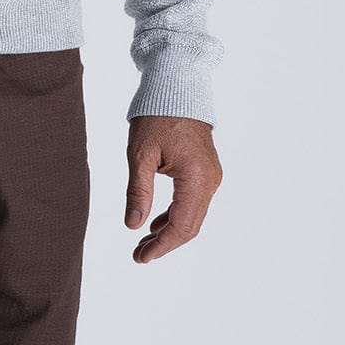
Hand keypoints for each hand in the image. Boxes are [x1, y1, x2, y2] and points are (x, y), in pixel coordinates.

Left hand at [124, 114, 222, 262]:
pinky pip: (194, 202)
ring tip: (144, 242)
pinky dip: (176, 215)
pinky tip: (157, 223)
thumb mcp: (141, 153)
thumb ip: (138, 191)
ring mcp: (212, 176)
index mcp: (196, 178)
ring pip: (193, 215)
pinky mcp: (207, 171)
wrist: (177, 86)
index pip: (181, 225)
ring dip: (170, 231)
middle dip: (165, 243)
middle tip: (139, 255)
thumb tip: (132, 226)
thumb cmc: (156, 115)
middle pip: (190, 225)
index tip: (140, 257)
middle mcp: (210, 181)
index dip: (161, 246)